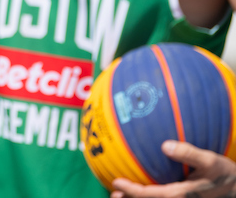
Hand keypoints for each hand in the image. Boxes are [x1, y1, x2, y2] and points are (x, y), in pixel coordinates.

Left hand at [111, 141, 235, 197]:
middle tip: (113, 194)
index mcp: (183, 195)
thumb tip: (165, 145)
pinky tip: (145, 189)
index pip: (151, 195)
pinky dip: (152, 196)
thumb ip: (189, 154)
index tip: (116, 183)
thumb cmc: (227, 175)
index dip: (133, 191)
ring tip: (121, 195)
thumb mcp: (212, 162)